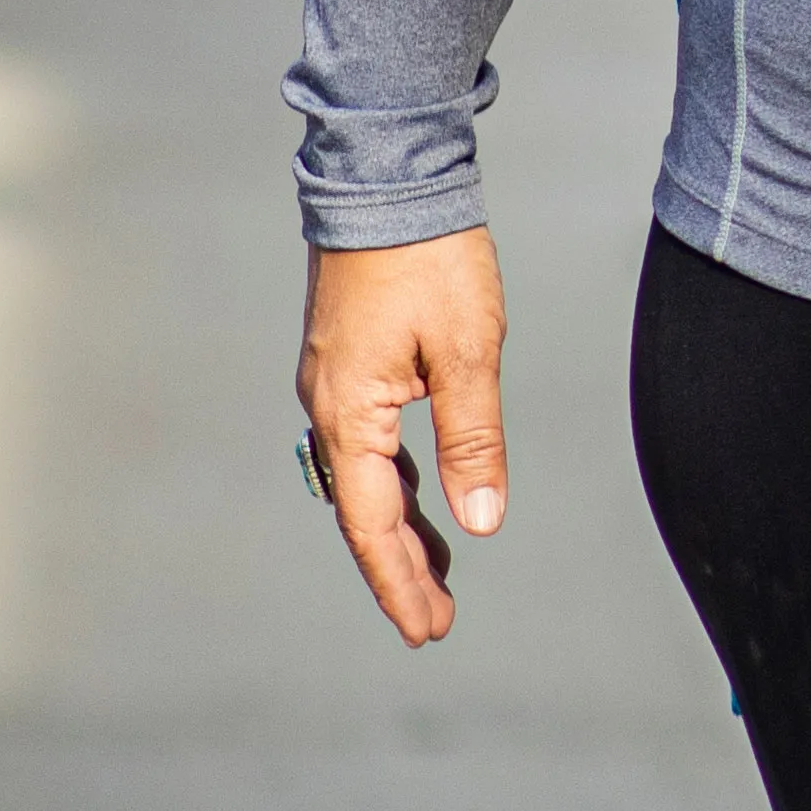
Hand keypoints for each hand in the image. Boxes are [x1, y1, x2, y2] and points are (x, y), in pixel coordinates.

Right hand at [299, 230, 509, 647]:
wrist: (386, 183)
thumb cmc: (431, 260)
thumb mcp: (468, 351)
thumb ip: (473, 439)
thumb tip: (481, 522)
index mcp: (350, 414)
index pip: (373, 522)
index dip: (399, 579)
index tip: (427, 628)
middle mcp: (329, 409)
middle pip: (363, 512)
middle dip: (398, 570)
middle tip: (434, 623)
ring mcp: (334, 388)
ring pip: (365, 481)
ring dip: (398, 531)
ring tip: (435, 578)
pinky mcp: (348, 367)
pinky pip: (367, 447)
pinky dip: (395, 485)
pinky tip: (424, 501)